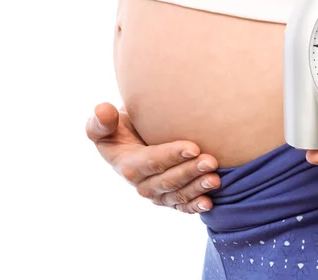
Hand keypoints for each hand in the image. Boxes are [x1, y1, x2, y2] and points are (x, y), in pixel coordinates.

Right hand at [86, 102, 219, 212]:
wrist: (133, 141)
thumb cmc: (121, 129)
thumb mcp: (106, 124)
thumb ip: (102, 121)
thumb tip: (103, 109)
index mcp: (127, 165)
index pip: (151, 161)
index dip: (171, 155)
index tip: (194, 147)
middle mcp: (142, 184)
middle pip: (168, 180)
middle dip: (190, 171)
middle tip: (211, 161)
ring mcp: (157, 194)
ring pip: (178, 194)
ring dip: (197, 188)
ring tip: (216, 179)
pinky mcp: (169, 199)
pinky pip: (181, 206)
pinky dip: (194, 206)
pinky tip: (209, 202)